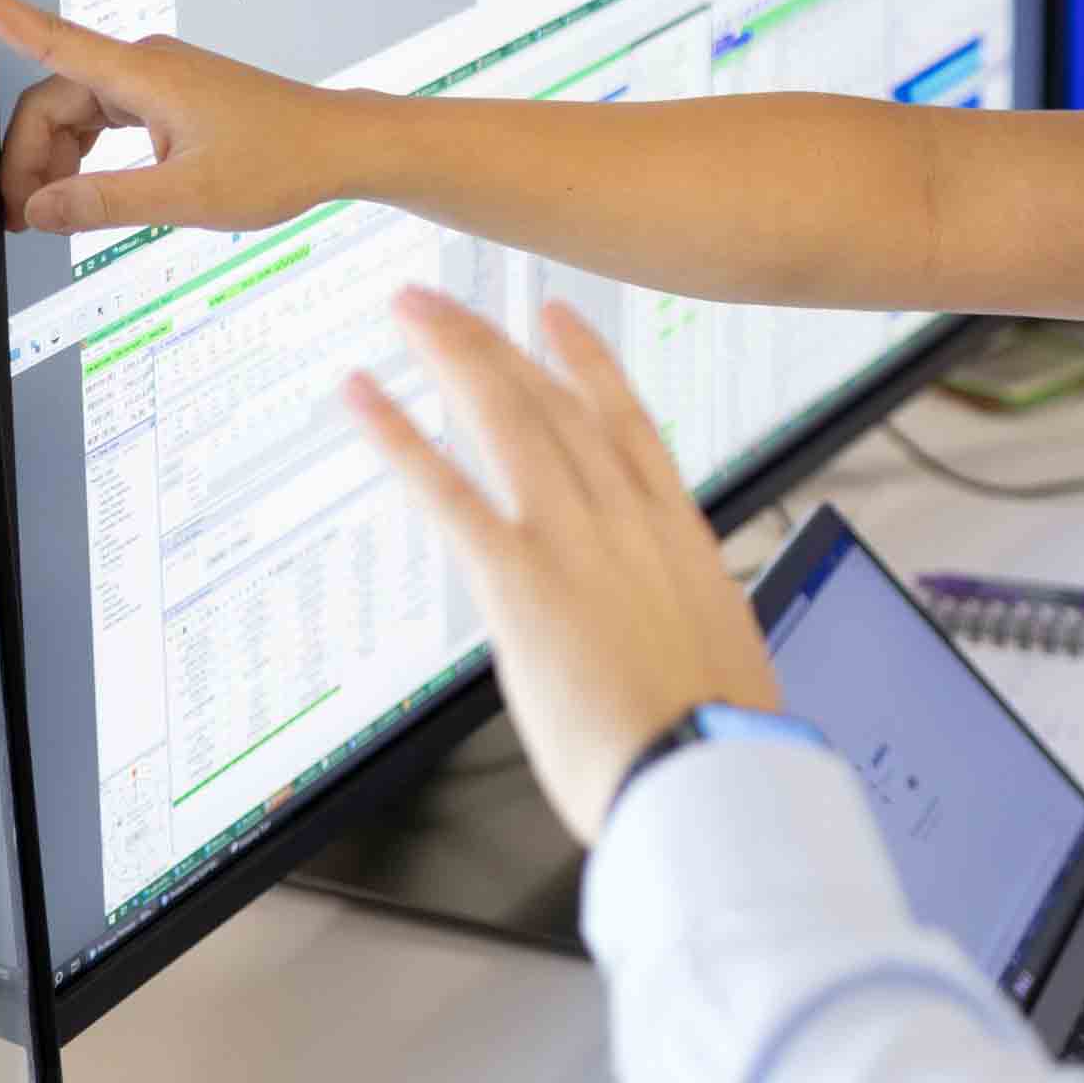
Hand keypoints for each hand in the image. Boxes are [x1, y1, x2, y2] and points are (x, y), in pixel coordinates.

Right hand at [0, 0, 336, 237]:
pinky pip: (103, 119)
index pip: (47, 35)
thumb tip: (37, 209)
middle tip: (24, 220)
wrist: (338, 146)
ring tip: (54, 217)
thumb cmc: (281, 161)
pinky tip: (90, 193)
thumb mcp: (187, 198)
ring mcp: (155, 79)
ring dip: (56, 163)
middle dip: (27, 160)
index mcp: (142, 74)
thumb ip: (105, 203)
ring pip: (75, 114)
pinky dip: (86, 157)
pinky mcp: (167, 96)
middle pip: (50, 102)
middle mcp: (143, 65)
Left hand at [344, 290, 779, 845]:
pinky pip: (446, 491)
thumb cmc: (720, 747)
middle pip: (555, 404)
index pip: (628, 424)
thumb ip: (681, 628)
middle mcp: (628, 521)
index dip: (589, 363)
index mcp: (681, 538)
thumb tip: (673, 645)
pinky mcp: (520, 581)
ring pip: (506, 418)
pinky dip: (398, 437)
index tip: (558, 321)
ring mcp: (573, 542)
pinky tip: (363, 400)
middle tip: (452, 304)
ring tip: (410, 313)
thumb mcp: (720, 663)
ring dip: (452, 355)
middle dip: (498, 343)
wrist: (710, 778)